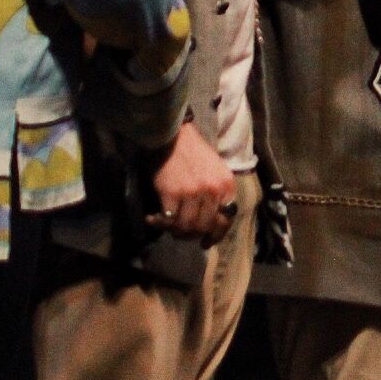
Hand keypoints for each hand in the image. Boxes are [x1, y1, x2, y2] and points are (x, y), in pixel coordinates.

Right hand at [147, 120, 236, 245]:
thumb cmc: (195, 153)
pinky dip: (160, 224)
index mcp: (226, 185)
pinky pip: (169, 220)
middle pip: (205, 226)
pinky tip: (154, 219)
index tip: (206, 242)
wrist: (175, 136)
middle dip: (192, 235)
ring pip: (187, 226)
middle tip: (181, 233)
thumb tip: (210, 222)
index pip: (226, 219)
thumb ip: (218, 194)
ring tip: (167, 226)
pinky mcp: (173, 194)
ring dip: (175, 231)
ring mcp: (193, 193)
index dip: (216, 235)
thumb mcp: (216, 171)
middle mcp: (213, 191)